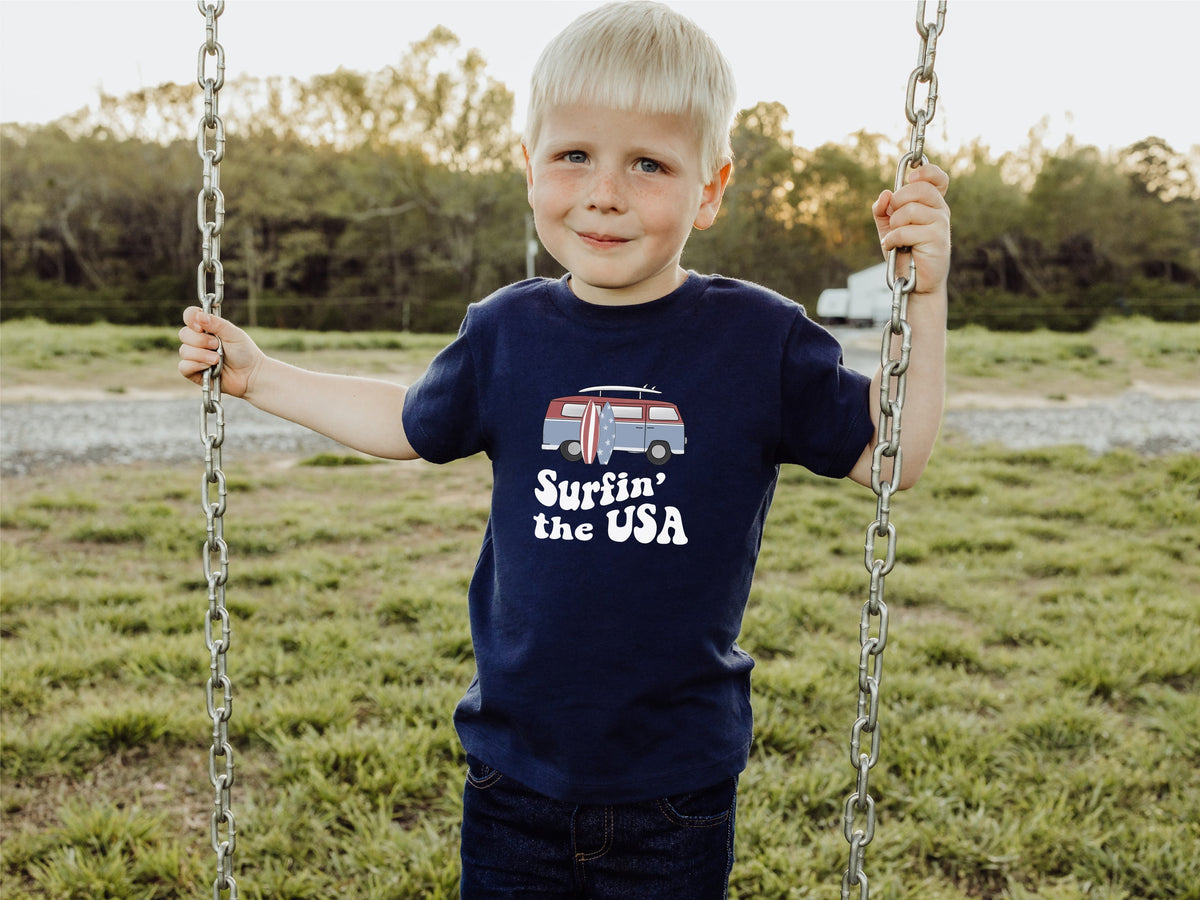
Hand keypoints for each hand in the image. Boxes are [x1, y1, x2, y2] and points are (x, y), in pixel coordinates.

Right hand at [178, 307, 262, 398]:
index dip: (191, 318)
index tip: (201, 326)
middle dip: (201, 340)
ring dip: (202, 355)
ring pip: (184, 351)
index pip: (189, 316)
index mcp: (206, 327)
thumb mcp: (234, 334)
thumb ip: (217, 324)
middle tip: (217, 345)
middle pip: (184, 334)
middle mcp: (197, 340)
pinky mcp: (193, 372)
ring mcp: (194, 356)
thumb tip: (199, 315)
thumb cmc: (244, 352)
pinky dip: (197, 366)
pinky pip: (184, 367)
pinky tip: (210, 367)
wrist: (251, 375)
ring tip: (217, 359)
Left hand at [872, 163, 950, 295]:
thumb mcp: (888, 227)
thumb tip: (885, 194)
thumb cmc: (903, 253)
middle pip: (919, 189)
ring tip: (894, 238)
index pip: (937, 178)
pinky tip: (893, 247)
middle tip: (892, 219)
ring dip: (894, 225)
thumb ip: (883, 210)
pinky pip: (906, 230)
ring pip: (910, 209)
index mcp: (931, 204)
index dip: (926, 172)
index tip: (911, 177)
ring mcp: (941, 224)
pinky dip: (893, 239)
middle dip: (898, 201)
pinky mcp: (937, 239)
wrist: (913, 282)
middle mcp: (940, 210)